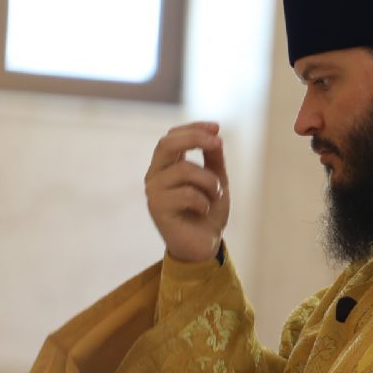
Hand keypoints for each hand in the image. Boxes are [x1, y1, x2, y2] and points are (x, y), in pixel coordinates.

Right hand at [145, 122, 230, 262]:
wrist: (204, 245)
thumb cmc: (208, 213)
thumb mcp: (216, 181)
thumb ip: (214, 160)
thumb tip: (216, 137)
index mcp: (167, 166)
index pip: (172, 137)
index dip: (194, 128)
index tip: (217, 127)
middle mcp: (155, 175)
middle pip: (167, 144)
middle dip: (195, 138)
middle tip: (218, 143)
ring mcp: (154, 192)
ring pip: (183, 170)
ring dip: (210, 181)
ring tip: (216, 195)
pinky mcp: (157, 209)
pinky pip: (186, 194)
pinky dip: (204, 201)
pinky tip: (204, 210)